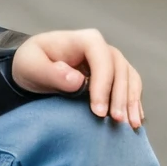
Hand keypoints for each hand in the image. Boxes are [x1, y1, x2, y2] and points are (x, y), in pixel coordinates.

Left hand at [12, 29, 143, 128]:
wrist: (34, 69)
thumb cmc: (32, 64)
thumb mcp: (31, 66)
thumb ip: (52, 73)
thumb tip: (77, 81)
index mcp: (83, 40)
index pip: (101, 58)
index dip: (103, 84)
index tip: (98, 111)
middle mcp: (101, 48)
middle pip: (119, 69)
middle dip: (119, 97)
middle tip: (115, 121)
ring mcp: (110, 61)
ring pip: (129, 78)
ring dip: (131, 102)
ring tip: (130, 125)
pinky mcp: (114, 76)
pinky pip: (131, 86)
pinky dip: (134, 103)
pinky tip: (135, 120)